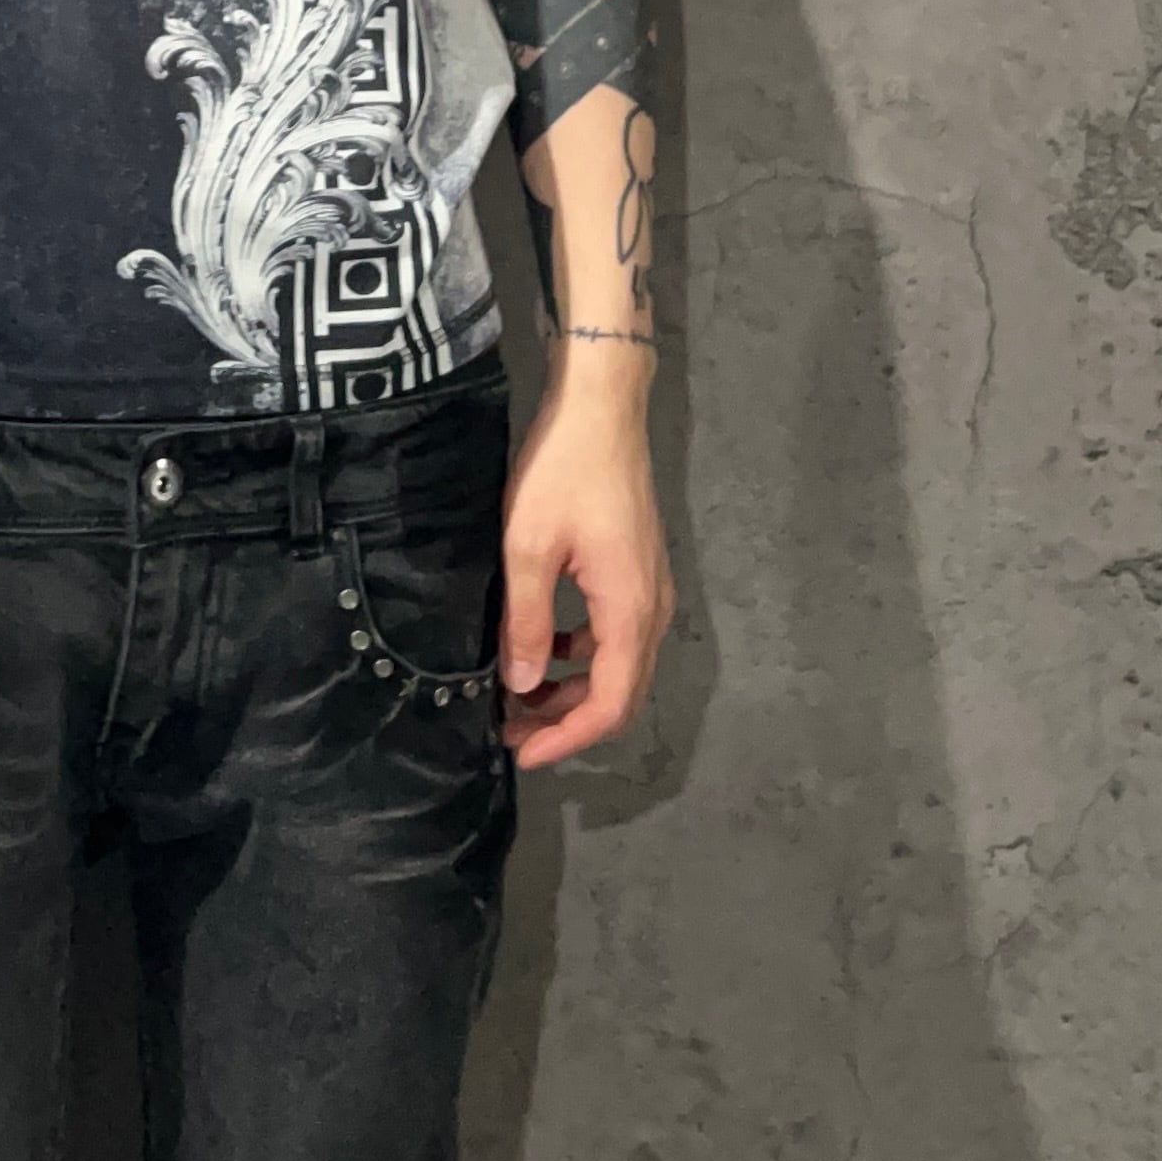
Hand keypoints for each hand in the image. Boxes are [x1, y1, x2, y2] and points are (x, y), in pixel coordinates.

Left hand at [498, 357, 674, 768]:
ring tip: (517, 693)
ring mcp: (649, 588)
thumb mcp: (528, 547)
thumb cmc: (562, 470)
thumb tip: (522, 685)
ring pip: (617, 665)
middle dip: (566, 721)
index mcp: (629, 609)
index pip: (610, 704)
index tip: (521, 753)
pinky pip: (614, 634)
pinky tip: (542, 643)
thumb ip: (528, 621)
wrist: (601, 407)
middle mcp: (651, 608)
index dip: (567, 739)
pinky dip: (581, 653)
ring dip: (571, 688)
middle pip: (619, 693)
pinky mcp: (637, 570)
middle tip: (510, 729)